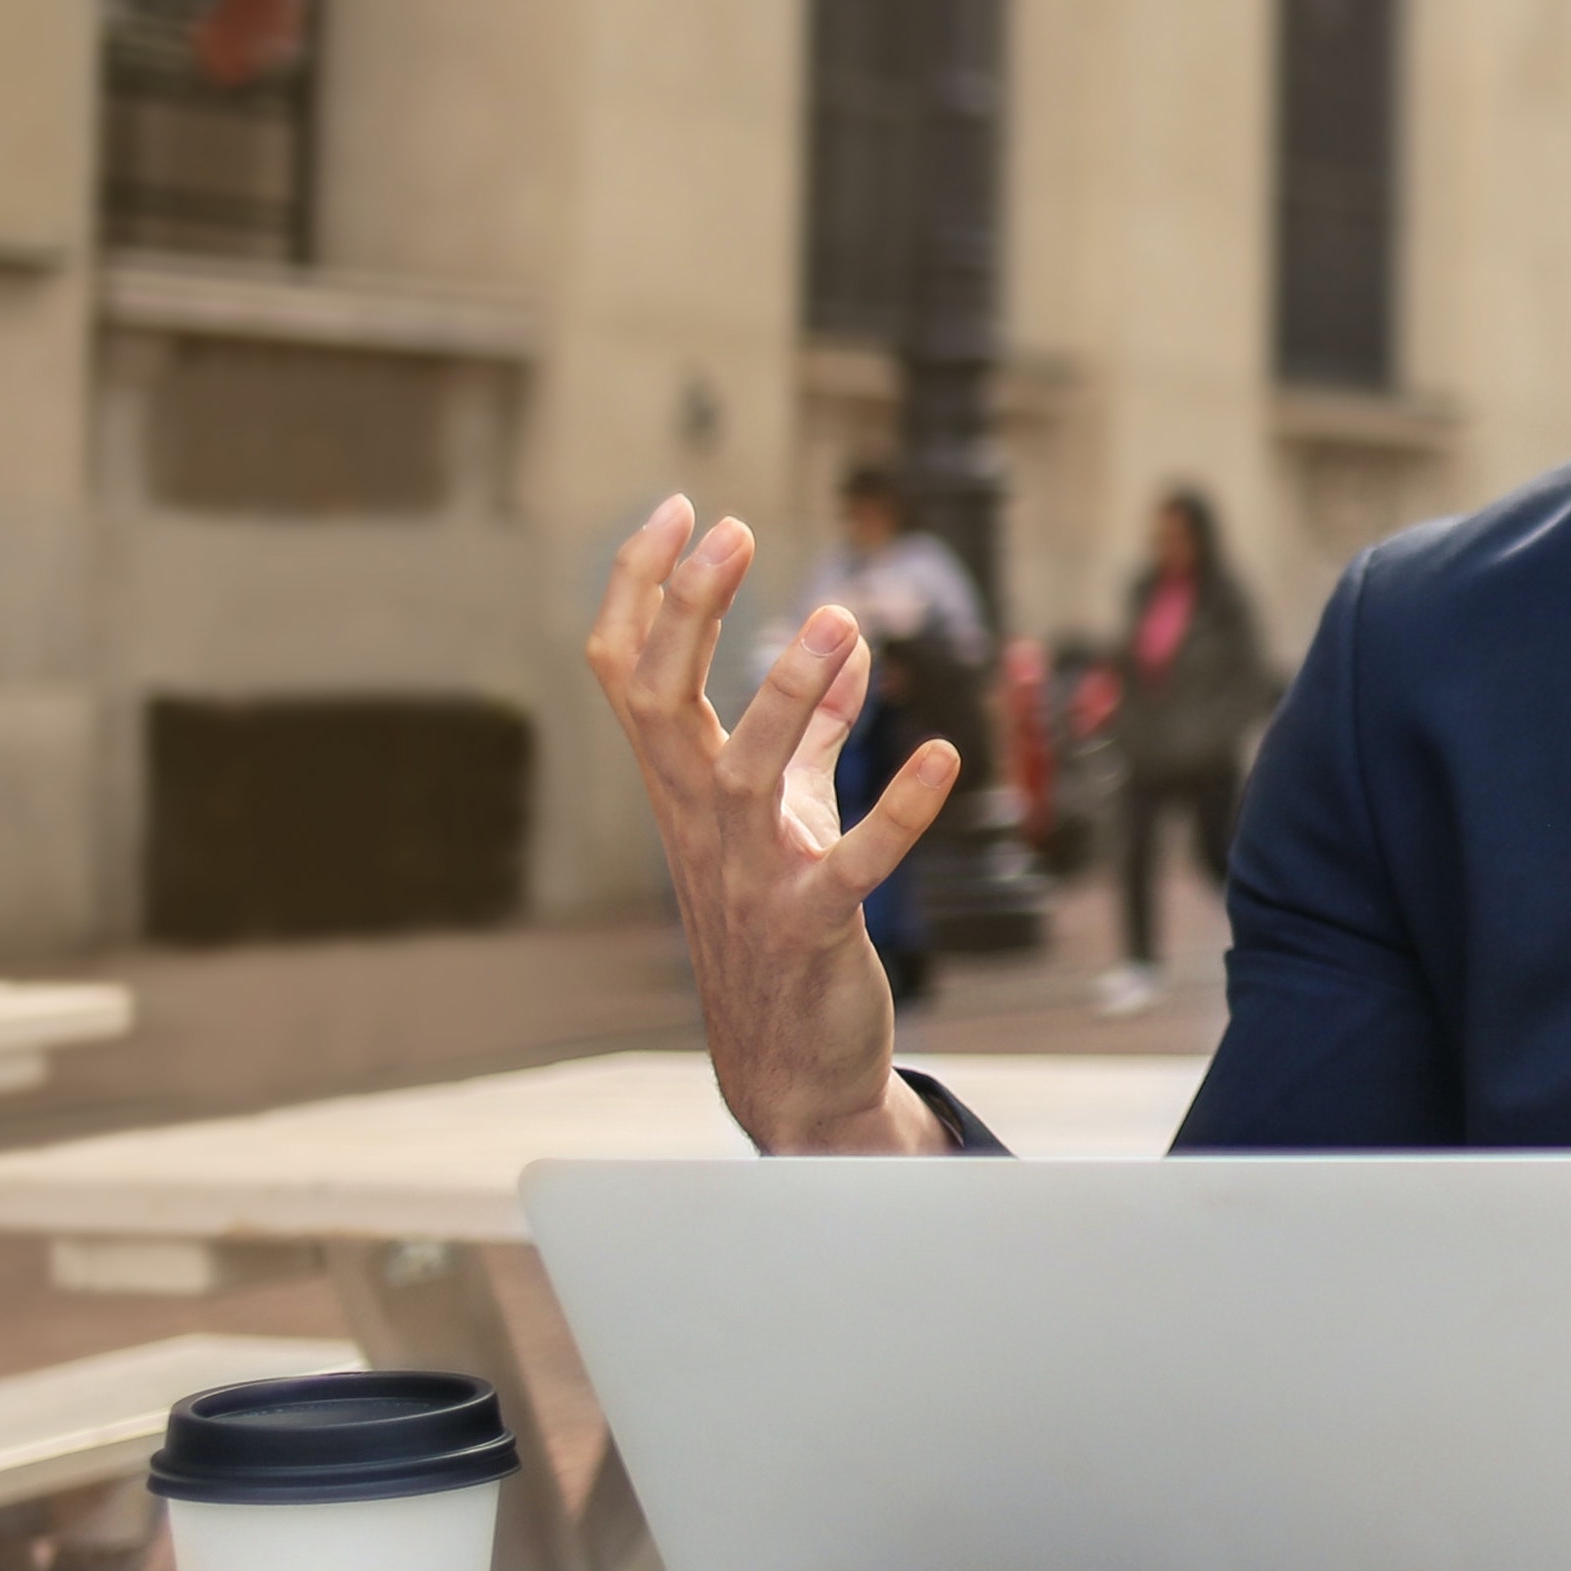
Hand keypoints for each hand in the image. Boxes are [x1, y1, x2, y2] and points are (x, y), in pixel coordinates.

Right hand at [579, 497, 952, 1156]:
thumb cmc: (780, 921)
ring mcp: (749, 879)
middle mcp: (698, 823)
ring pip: (745, 774)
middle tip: (729, 528)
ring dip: (787, 696)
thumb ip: (811, 730)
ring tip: (836, 619)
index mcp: (682, 785)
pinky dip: (895, 812)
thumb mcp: (789, 812)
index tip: (676, 505)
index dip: (642, 590)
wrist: (790, 1066)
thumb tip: (849, 642)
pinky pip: (850, 865)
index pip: (629, 672)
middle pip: (663, 703)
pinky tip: (941, 754)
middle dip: (689, 615)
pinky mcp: (812, 930)